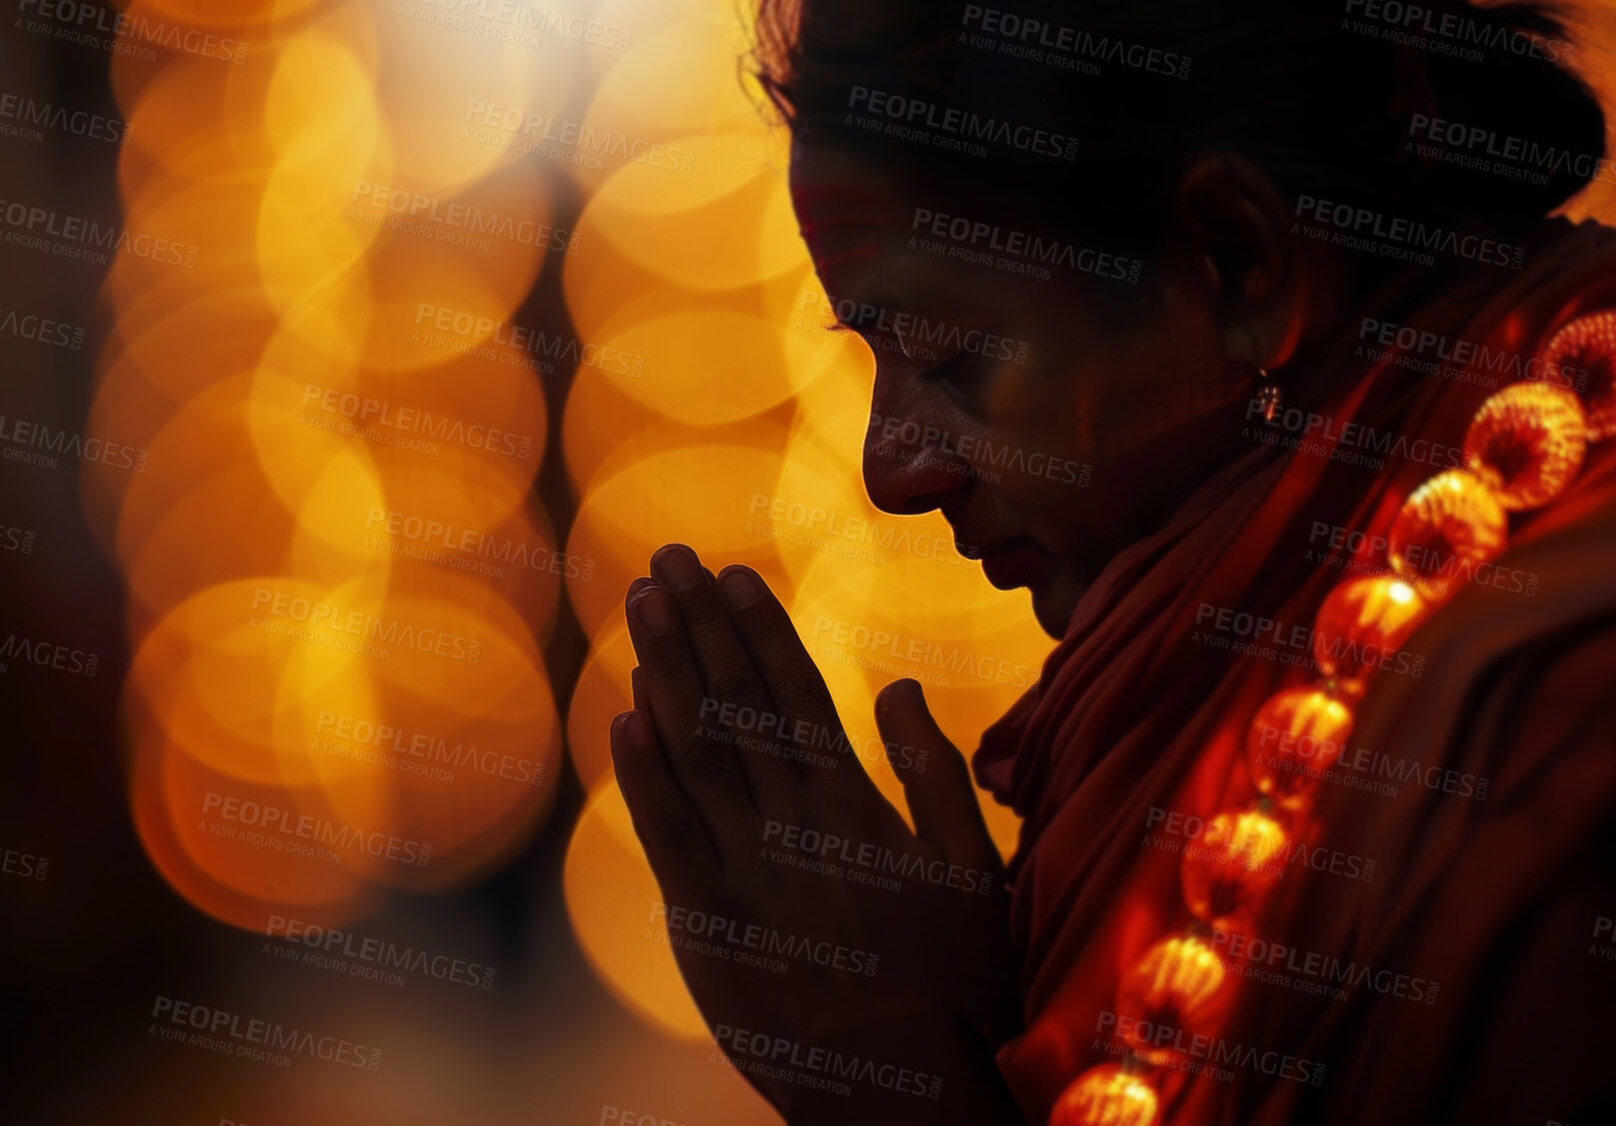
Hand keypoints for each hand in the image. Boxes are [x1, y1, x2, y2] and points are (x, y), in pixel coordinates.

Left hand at [612, 544, 1020, 1118]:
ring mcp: (744, 872)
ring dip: (662, 672)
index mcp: (857, 805)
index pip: (797, 692)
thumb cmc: (957, 984)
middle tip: (665, 561)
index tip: (730, 574)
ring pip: (693, 750)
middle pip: (734, 702)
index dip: (758, 628)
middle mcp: (793, 824)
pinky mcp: (706, 925)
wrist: (904, 1092)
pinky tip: (625, 716)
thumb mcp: (972, 870)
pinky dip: (642, 772)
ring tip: (641, 607)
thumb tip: (898, 686)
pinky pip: (665, 833)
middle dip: (698, 625)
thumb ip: (932, 772)